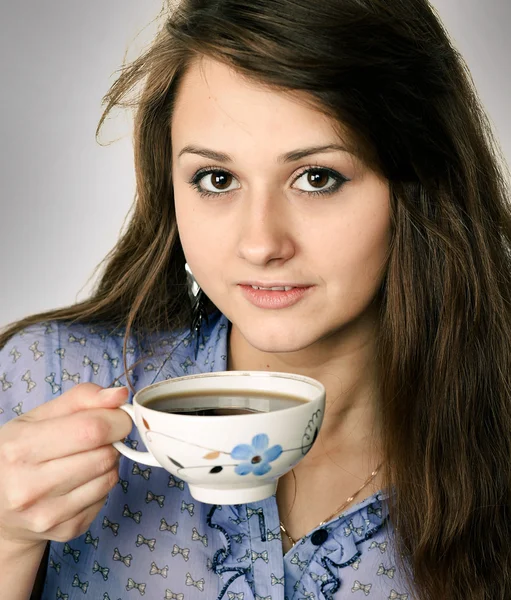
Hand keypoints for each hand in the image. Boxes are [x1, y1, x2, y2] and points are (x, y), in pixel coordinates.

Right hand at [0, 383, 131, 548]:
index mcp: (20, 448)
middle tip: (100, 437)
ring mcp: (48, 514)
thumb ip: (81, 398)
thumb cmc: (20, 453)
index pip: (91, 429)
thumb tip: (120, 394)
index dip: (116, 419)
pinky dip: (101, 484)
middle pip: (104, 455)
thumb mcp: (38, 417)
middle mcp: (29, 487)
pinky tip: (80, 480)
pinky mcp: (67, 531)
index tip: (118, 415)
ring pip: (110, 477)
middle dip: (113, 440)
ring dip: (108, 462)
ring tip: (86, 458)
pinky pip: (106, 497)